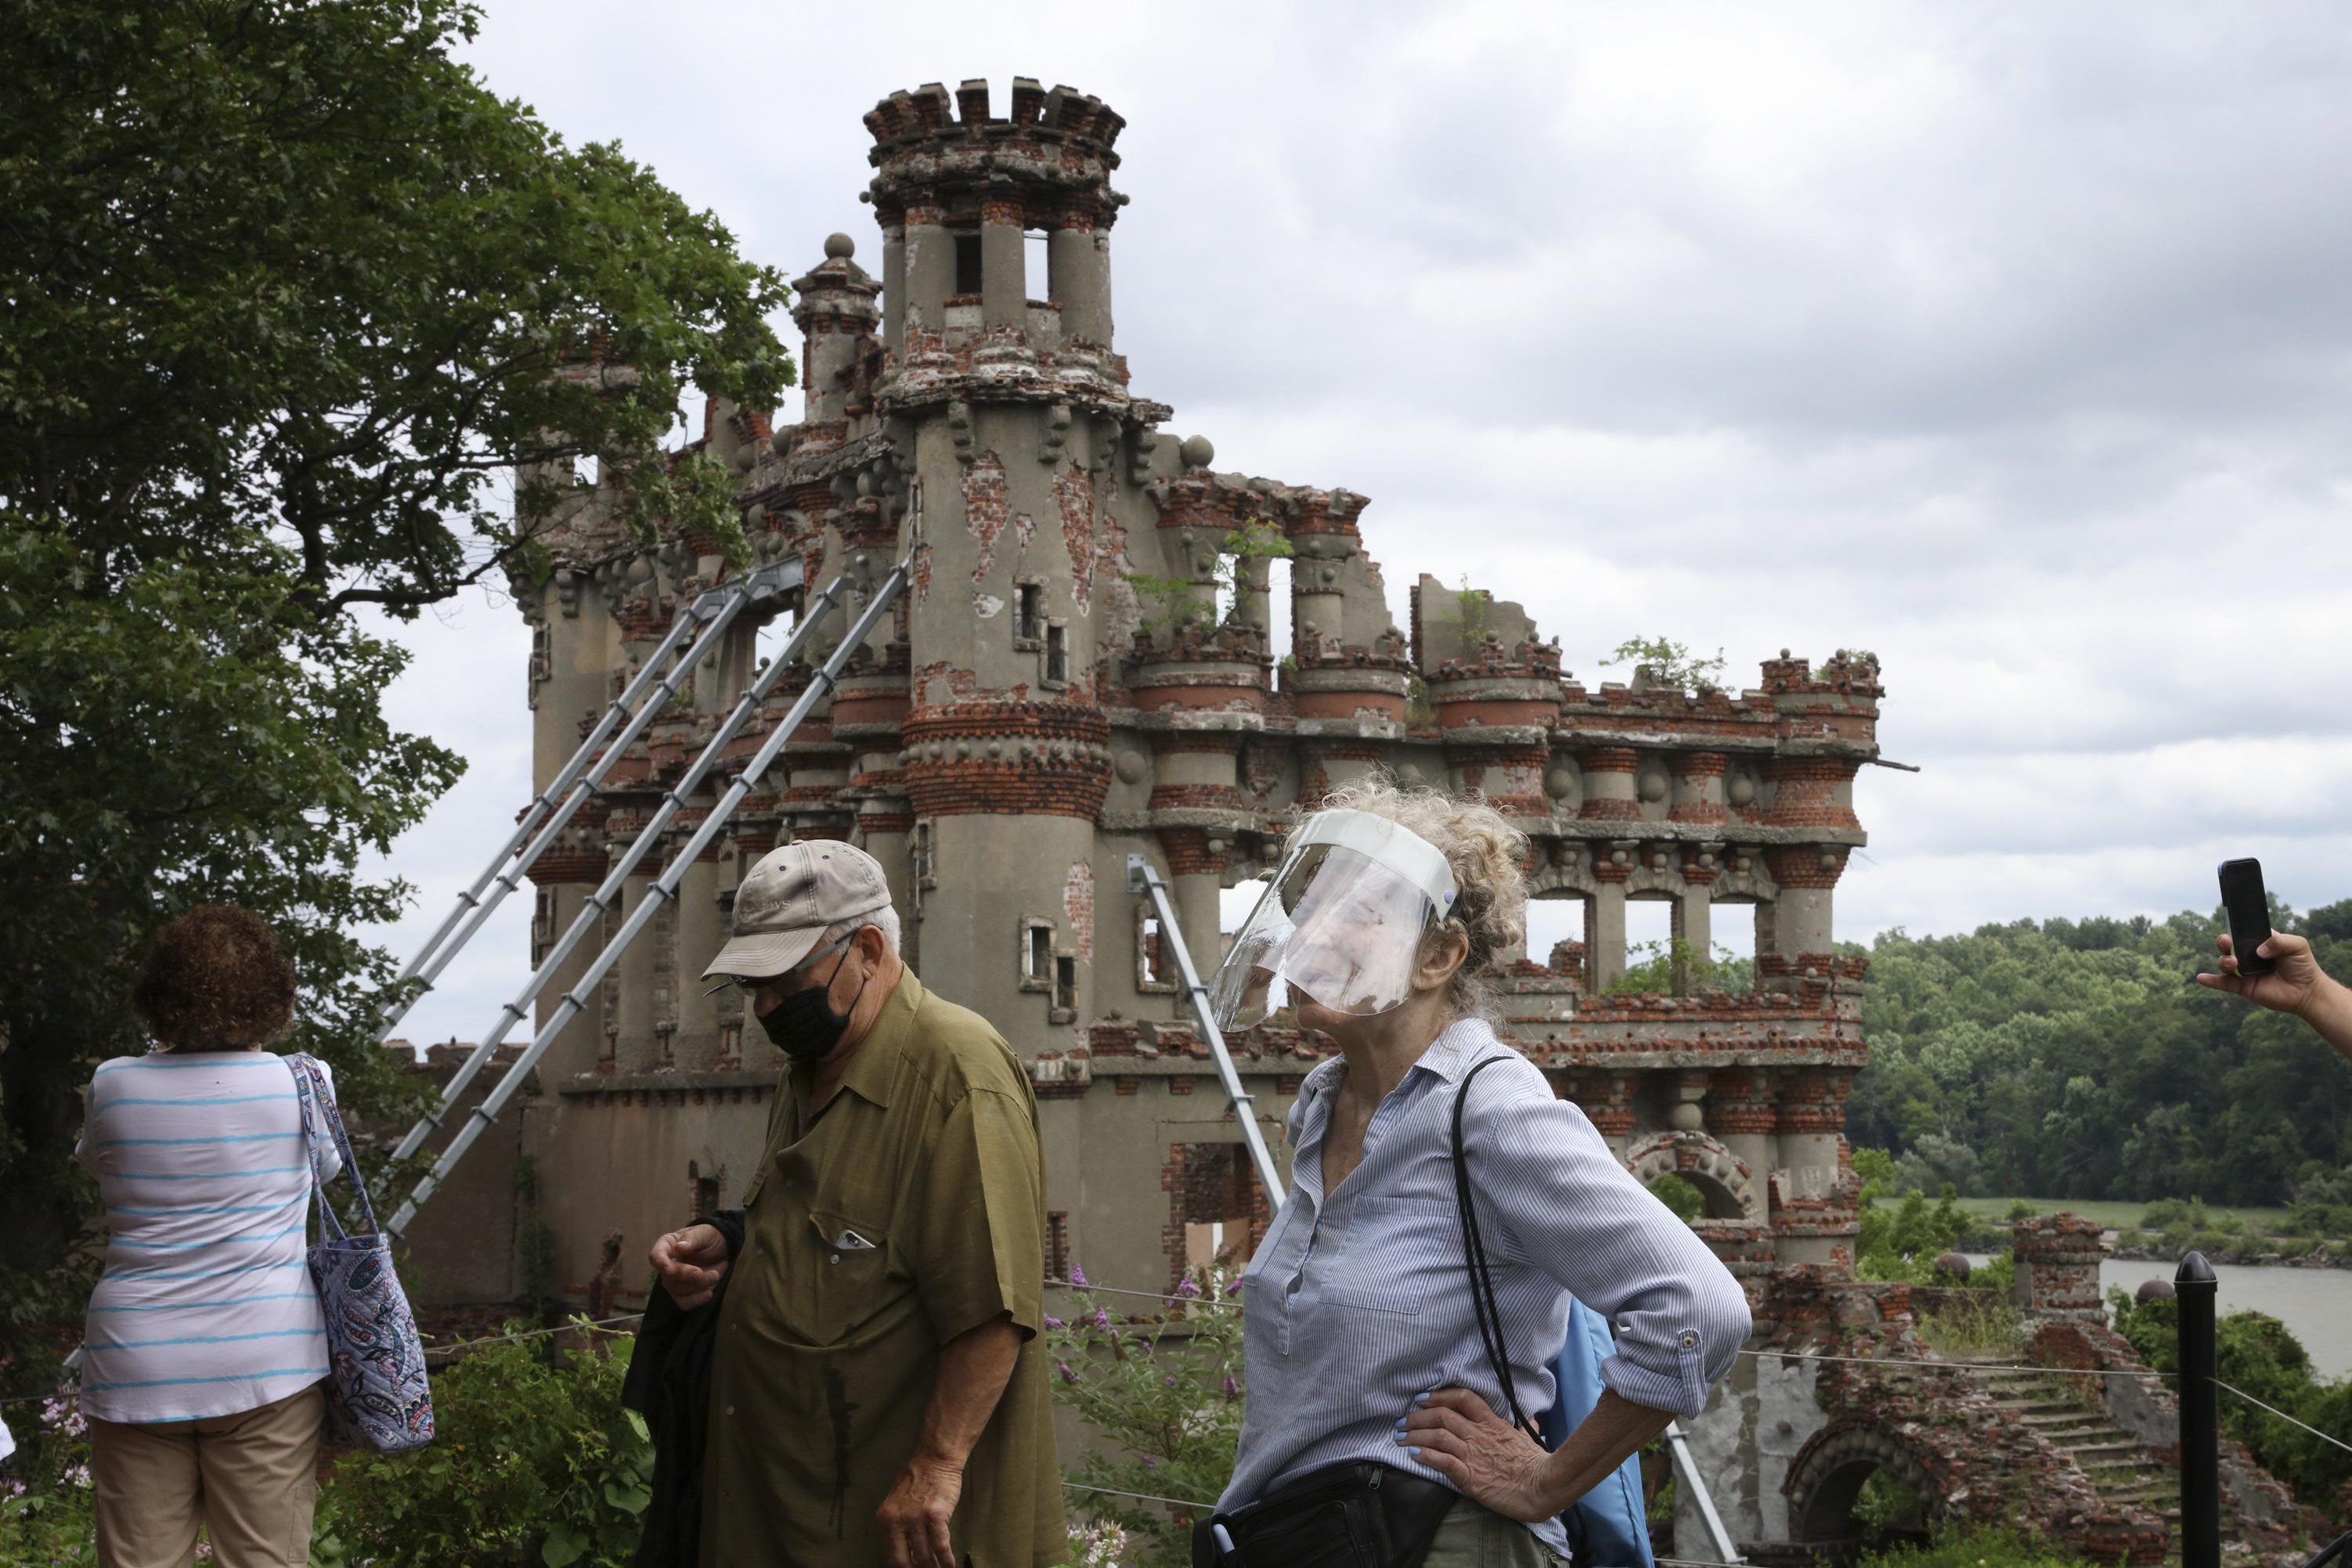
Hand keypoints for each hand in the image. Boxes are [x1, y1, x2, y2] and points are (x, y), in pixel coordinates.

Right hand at [648, 1223, 728, 1309]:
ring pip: (678, 1291)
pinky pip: (684, 1303)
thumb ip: (692, 1239)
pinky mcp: (685, 1293)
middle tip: (701, 1272)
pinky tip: (708, 1293)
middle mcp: (667, 1265)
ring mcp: (674, 1281)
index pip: (656, 1257)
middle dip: (686, 1275)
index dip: (661, 1264)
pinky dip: (696, 1300)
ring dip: (698, 1285)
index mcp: (667, 1246)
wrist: (723, 1249)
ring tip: (714, 1275)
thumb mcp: (704, 1233)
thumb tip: (679, 1247)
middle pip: (668, 1277)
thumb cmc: (709, 1238)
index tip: (670, 1270)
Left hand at [877, 1453, 962, 1567]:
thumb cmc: (917, 1480)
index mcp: (885, 1519)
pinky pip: (941, 1545)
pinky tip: (950, 1565)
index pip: (891, 1554)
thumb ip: (898, 1527)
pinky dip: (946, 1559)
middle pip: (903, 1560)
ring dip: (933, 1567)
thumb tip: (907, 1553)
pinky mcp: (935, 1515)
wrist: (934, 1460)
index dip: (903, 1567)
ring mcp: (916, 1518)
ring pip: (924, 1555)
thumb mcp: (897, 1504)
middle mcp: (896, 1521)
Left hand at [1399, 1388, 1558, 1523]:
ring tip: (1400, 1438)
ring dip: (1415, 1435)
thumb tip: (1531, 1420)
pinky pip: (1443, 1462)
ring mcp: (1474, 1455)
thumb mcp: (1529, 1439)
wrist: (1542, 1487)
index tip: (1422, 1398)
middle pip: (1442, 1415)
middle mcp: (1479, 1435)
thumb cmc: (1536, 1464)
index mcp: (1492, 1423)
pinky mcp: (1470, 1477)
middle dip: (1417, 1417)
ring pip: (1438, 1436)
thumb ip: (1524, 1427)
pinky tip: (1414, 1455)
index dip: (1440, 1395)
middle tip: (1402, 1422)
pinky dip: (1426, 1456)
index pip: (1463, 1398)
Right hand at [2197, 931, 2326, 1017]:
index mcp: (2259, 943)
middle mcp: (2249, 956)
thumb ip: (2279, 941)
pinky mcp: (2243, 987)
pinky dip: (2211, 981)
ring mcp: (2244, 972)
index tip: (2232, 925)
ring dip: (2224, 961)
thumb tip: (2259, 950)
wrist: (2307, 991)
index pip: (2243, 933)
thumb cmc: (2303, 966)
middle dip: (2224, 942)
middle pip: (2229, 946)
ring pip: (2225, 963)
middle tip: (2227, 942)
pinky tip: (2202, 978)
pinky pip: (2223, 983)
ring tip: (2233, 963)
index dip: (2236, 929)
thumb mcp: (2297, 945)